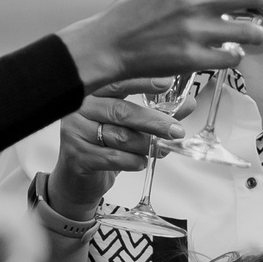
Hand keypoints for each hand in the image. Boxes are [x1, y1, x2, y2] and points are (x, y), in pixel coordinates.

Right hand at [48, 82, 186, 214]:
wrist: (77, 180)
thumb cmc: (104, 146)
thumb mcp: (130, 126)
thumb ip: (157, 112)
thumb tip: (188, 103)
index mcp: (93, 92)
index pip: (118, 82)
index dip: (143, 82)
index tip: (167, 83)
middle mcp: (80, 108)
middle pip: (121, 111)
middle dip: (154, 121)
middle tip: (176, 130)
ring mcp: (74, 131)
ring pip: (120, 136)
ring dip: (145, 145)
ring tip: (158, 150)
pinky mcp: (76, 155)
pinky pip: (113, 157)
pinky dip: (133, 161)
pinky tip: (141, 162)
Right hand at [57, 0, 262, 86]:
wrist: (110, 44)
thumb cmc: (136, 12)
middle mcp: (194, 1)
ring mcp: (195, 32)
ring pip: (250, 31)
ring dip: (259, 32)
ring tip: (255, 33)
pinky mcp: (193, 58)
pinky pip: (232, 58)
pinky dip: (236, 55)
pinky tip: (230, 53)